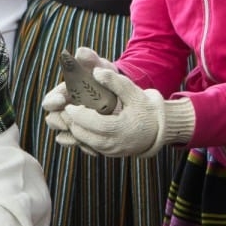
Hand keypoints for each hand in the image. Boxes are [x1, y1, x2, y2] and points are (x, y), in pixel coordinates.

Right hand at [42, 47, 115, 151]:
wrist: (122, 95)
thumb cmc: (107, 78)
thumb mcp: (101, 67)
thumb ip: (91, 60)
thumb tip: (81, 51)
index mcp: (65, 94)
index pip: (52, 99)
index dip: (53, 100)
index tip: (59, 101)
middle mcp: (66, 110)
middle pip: (53, 119)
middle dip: (59, 121)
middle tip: (70, 122)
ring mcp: (74, 124)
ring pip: (64, 135)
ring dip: (71, 136)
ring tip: (82, 136)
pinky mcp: (83, 136)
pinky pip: (79, 144)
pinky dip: (85, 146)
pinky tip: (95, 147)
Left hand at [64, 69, 194, 157]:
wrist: (159, 129)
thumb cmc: (146, 109)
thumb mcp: (133, 92)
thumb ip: (115, 82)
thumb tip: (96, 72)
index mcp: (119, 128)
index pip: (90, 123)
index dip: (76, 114)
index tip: (68, 104)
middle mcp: (113, 143)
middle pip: (83, 135)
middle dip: (71, 122)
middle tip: (65, 110)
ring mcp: (111, 151)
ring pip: (84, 142)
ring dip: (75, 130)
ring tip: (71, 116)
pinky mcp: (109, 154)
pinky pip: (90, 147)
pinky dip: (82, 137)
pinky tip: (79, 124)